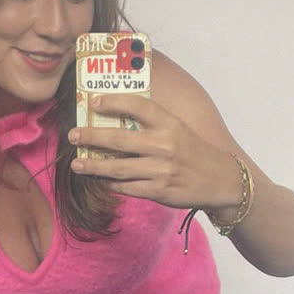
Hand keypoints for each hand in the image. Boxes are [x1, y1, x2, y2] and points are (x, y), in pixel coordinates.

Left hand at [68, 94, 238, 213]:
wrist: (221, 181)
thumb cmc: (194, 152)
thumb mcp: (179, 129)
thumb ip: (153, 124)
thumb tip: (117, 119)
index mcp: (169, 124)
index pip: (137, 106)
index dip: (113, 102)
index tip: (93, 102)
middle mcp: (164, 145)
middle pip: (119, 139)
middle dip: (91, 137)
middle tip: (73, 135)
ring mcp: (160, 170)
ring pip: (118, 168)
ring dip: (94, 166)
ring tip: (77, 164)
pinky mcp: (159, 191)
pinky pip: (127, 187)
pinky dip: (111, 184)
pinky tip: (100, 180)